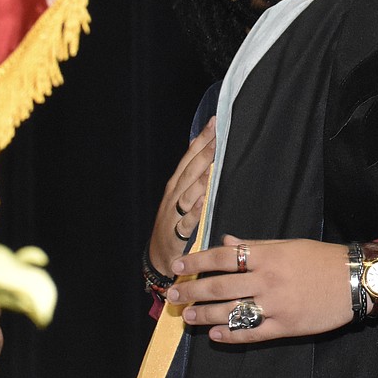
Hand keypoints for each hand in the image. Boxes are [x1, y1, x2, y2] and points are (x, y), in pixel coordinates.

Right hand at [147, 117, 215, 276]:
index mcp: (177, 184)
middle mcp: (174, 195)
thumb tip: (204, 145)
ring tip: (212, 165)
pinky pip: (187, 222)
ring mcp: (174, 214)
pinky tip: (202, 202)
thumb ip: (193, 171)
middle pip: (190, 171)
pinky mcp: (177, 234)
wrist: (159, 255)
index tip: (214, 123)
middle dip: (203, 154)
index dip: (201, 140)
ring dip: (199, 179)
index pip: (190, 156)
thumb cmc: (174, 220)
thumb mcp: (181, 193)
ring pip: (187, 194)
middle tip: (217, 137)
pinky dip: (194, 211)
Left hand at [167, 235, 352, 342]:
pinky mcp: (286, 326)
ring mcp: (276, 305)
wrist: (355, 279)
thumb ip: (256, 245)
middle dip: (191, 291)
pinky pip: (252, 333)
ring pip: (231, 312)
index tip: (177, 266)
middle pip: (220, 286)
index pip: (223, 257)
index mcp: (269, 256)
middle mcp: (268, 279)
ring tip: (187, 317)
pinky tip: (215, 335)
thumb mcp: (289, 245)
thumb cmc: (322, 258)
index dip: (196, 261)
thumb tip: (226, 241)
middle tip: (171, 296)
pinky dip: (231, 335)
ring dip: (204, 315)